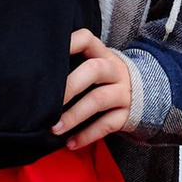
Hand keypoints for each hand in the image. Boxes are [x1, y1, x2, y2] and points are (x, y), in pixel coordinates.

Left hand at [54, 28, 137, 150]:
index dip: (70, 43)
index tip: (48, 55)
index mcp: (103, 54)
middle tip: (47, 103)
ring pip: (98, 100)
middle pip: (93, 70)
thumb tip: (36, 79)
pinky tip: (71, 143)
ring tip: (55, 128)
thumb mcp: (97, 67)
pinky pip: (107, 125)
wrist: (146, 96)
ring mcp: (123, 92)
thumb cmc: (106, 81)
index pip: (87, 39)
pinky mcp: (127, 114)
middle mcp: (115, 70)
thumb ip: (75, 67)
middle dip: (69, 86)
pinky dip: (87, 135)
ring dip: (74, 115)